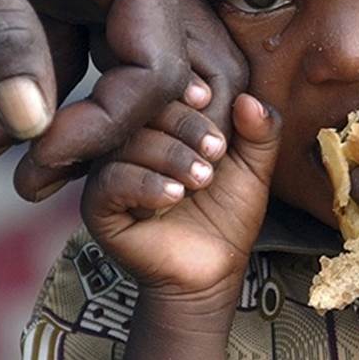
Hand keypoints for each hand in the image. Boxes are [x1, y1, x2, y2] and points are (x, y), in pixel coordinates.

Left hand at [0, 0, 247, 199]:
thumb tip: (28, 127)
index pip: (153, 67)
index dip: (108, 127)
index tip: (46, 156)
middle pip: (154, 76)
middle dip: (104, 140)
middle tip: (40, 183)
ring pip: (111, 67)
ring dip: (71, 121)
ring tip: (13, 169)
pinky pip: (71, 45)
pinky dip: (41, 87)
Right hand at [82, 94, 279, 297]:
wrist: (212, 270)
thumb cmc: (227, 215)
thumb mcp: (254, 168)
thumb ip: (261, 132)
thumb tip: (249, 99)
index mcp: (160, 123)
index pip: (162, 88)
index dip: (185, 89)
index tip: (210, 101)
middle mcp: (129, 141)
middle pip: (144, 111)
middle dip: (186, 125)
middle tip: (216, 152)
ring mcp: (110, 172)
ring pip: (129, 143)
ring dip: (171, 157)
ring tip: (201, 180)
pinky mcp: (98, 205)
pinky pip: (111, 181)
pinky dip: (146, 184)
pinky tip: (174, 196)